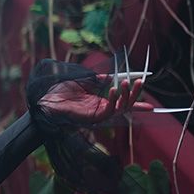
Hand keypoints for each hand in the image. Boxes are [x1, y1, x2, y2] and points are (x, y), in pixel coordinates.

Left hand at [37, 74, 153, 124]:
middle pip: (125, 104)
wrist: (46, 98)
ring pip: (120, 108)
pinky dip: (112, 100)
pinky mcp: (92, 118)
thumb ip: (99, 79)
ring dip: (126, 95)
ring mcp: (97, 114)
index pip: (122, 100)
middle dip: (135, 94)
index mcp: (100, 101)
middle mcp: (101, 109)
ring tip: (127, 82)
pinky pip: (107, 110)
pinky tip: (112, 89)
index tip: (147, 91)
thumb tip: (113, 76)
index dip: (136, 98)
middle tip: (141, 82)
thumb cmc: (61, 90)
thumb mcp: (84, 80)